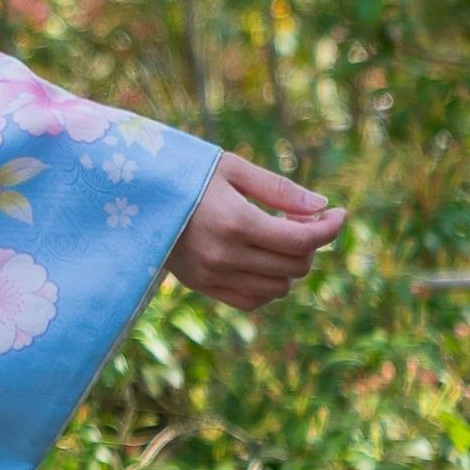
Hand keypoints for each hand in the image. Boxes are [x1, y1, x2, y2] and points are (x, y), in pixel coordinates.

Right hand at [165, 152, 345, 311]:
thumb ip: (279, 188)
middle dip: (310, 243)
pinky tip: (262, 262)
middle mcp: (225, 254)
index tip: (338, 214)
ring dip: (290, 265)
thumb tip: (322, 205)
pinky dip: (269, 286)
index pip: (303, 240)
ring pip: (280, 287)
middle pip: (296, 265)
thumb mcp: (231, 169)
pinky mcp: (201, 285)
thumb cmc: (184, 174)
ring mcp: (212, 274)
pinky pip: (253, 300)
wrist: (132, 197)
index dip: (330, 228)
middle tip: (298, 219)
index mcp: (235, 222)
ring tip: (277, 239)